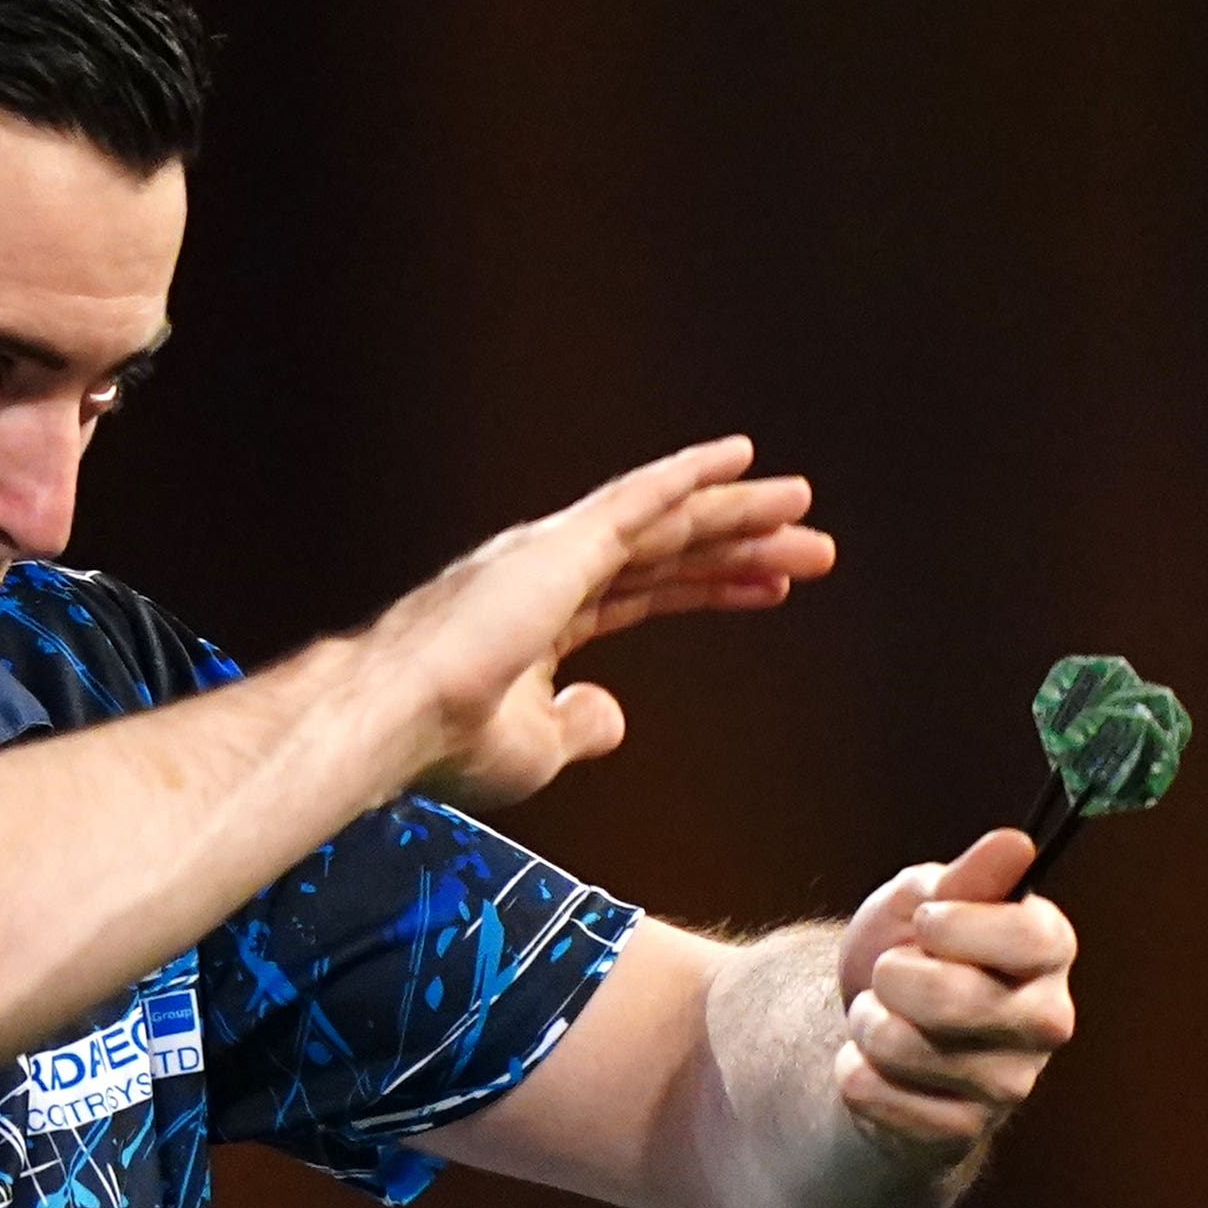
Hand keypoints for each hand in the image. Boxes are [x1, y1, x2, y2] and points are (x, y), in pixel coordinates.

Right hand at [354, 437, 832, 806]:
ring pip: (665, 522)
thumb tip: (613, 716)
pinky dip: (690, 475)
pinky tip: (740, 459)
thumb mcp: (534, 748)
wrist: (397, 720)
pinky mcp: (562, 544)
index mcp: (540, 619)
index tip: (766, 587)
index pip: (643, 592)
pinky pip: (640, 499)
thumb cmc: (444, 741)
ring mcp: (555, 552)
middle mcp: (549, 572)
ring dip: (737, 514)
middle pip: (667, 552)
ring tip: (801, 505)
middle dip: (739, 550)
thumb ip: (579, 727)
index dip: (707, 586)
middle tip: (810, 550)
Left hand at [827, 827, 1079, 1159]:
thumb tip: (1014, 845)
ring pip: (904, 1048)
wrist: (880, 1040)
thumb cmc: (912, 954)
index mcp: (1049, 949)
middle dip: (893, 976)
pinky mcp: (962, 1132)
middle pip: (957, 998)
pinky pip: (878, 1096)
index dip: (961, 926)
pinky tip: (872, 1066)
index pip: (1026, 937)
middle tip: (887, 972)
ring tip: (876, 1017)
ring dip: (867, 1025)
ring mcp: (1010, 1084)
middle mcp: (1046, 1020)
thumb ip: (964, 878)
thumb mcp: (925, 901)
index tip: (926, 921)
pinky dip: (855, 1074)